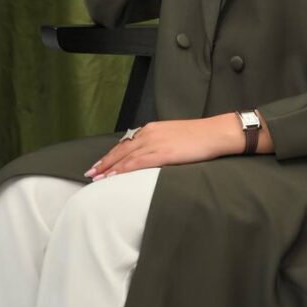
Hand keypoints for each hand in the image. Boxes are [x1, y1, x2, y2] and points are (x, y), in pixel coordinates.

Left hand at [84, 118, 237, 178]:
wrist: (215, 133)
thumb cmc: (199, 137)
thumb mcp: (175, 136)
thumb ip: (160, 143)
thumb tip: (151, 155)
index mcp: (152, 128)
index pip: (126, 142)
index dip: (112, 154)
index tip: (101, 164)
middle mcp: (150, 133)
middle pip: (121, 149)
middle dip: (104, 162)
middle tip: (91, 173)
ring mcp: (155, 142)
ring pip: (125, 157)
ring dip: (108, 168)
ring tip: (96, 178)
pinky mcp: (162, 153)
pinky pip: (136, 163)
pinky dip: (122, 170)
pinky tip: (112, 177)